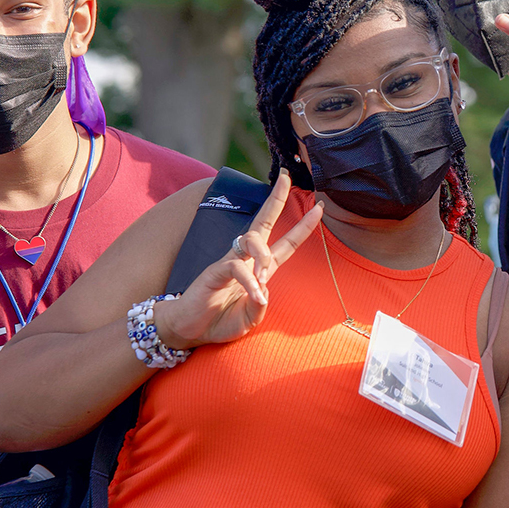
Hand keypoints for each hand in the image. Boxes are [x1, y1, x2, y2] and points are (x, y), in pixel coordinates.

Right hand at [155, 171, 323, 348]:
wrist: (189, 330)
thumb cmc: (219, 322)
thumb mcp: (249, 318)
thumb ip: (259, 307)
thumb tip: (264, 292)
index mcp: (260, 270)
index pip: (285, 243)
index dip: (303, 227)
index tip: (319, 208)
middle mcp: (246, 261)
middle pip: (264, 223)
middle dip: (276, 199)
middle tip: (287, 177)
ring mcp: (229, 263)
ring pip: (252, 240)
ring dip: (263, 255)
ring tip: (264, 276)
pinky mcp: (214, 271)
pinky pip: (236, 266)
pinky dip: (249, 281)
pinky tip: (255, 296)